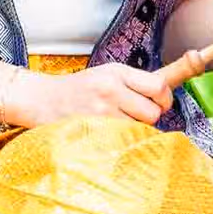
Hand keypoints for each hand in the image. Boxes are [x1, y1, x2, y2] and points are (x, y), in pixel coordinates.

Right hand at [6, 62, 170, 127]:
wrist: (43, 99)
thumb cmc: (80, 88)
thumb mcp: (107, 74)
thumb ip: (136, 82)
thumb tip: (170, 89)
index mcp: (117, 72)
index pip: (158, 87)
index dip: (165, 99)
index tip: (161, 104)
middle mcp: (110, 89)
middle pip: (153, 113)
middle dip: (149, 117)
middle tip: (136, 116)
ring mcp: (101, 112)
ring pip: (139, 130)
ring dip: (134, 130)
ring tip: (119, 123)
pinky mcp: (93, 131)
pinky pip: (122, 141)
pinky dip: (121, 141)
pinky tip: (110, 133)